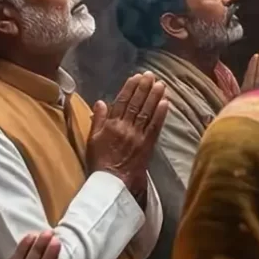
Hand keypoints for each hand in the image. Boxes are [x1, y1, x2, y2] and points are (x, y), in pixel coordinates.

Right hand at [87, 73, 169, 195]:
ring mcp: (138, 136)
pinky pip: (155, 126)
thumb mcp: (92, 140)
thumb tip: (101, 102)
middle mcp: (125, 128)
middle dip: (144, 88)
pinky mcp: (148, 145)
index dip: (130, 88)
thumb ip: (97, 120)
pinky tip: (166, 102)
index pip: (122, 102)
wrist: (112, 183)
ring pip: (147, 112)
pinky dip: (161, 114)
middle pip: (137, 104)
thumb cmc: (99, 162)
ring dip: (154, 97)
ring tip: (160, 84)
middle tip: (151, 75)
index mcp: (111, 125)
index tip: (136, 77)